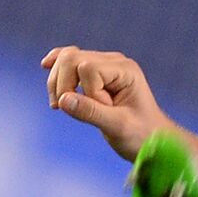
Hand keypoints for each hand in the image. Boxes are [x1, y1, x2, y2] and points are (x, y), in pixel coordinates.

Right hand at [42, 46, 174, 160]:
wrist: (152, 138)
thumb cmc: (141, 134)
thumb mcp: (118, 127)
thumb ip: (91, 112)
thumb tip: (62, 99)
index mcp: (126, 70)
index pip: (87, 69)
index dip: (88, 93)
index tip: (104, 111)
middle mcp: (115, 62)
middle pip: (70, 58)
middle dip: (62, 85)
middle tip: (64, 110)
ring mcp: (104, 65)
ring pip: (65, 59)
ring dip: (57, 83)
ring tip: (61, 106)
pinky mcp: (95, 73)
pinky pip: (69, 60)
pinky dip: (56, 67)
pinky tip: (46, 66)